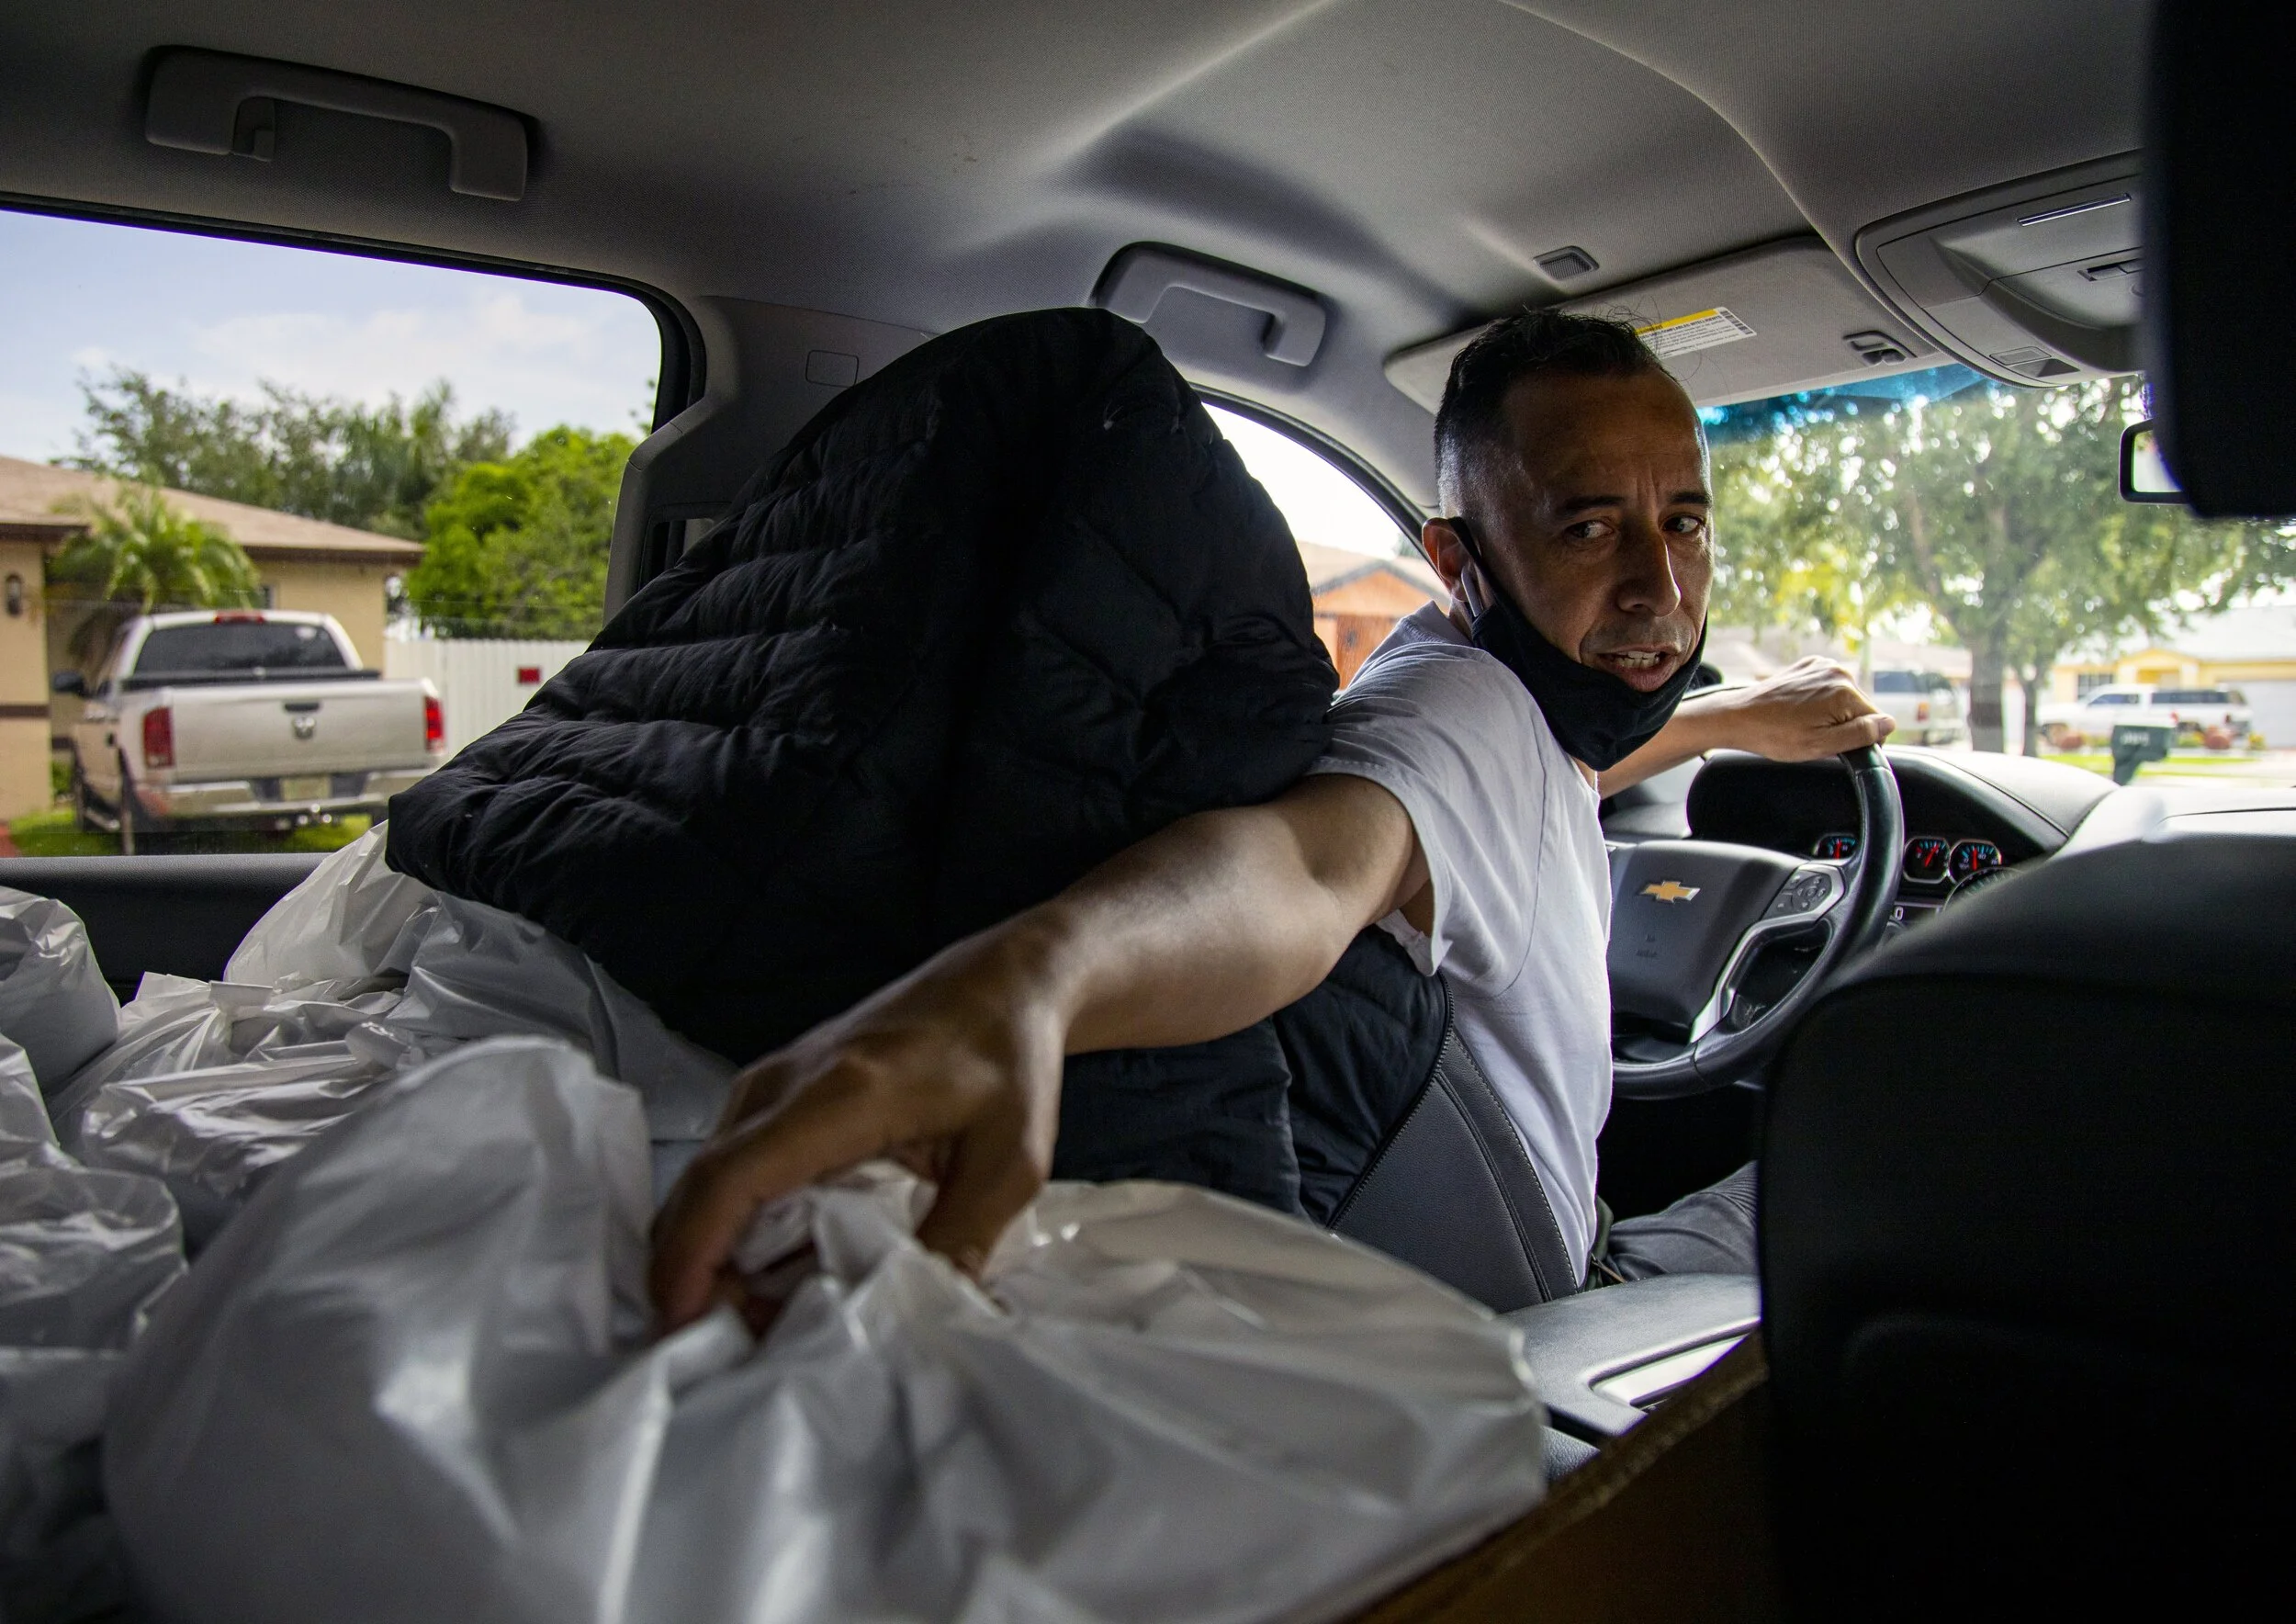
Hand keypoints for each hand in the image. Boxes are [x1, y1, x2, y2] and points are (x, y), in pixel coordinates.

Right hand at [647, 923, 1067, 1331]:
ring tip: (755, 1327)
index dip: (693, 1257)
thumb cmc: (1008, 1063)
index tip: (681, 1326)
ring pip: (709, 1181)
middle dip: (695, 1275)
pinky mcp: (777, 1093)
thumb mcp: (1010, 1164)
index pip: (731, 1178)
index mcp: (838, 1095)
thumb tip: (918, 1320)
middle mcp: (785, 1084)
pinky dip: (736, 1225)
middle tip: (726, 1354)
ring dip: (714, 1254)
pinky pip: (734, 1167)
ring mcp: (773, 1083)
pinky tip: (774, 1273)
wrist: (1002, 983)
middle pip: (701, 1187)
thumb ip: (961, 1242)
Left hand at [1695, 657, 1895, 760]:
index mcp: (1845, 691)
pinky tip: (1800, 712)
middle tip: (1815, 736)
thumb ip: (1860, 734)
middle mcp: (1838, 672)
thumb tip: (1889, 724)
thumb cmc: (1774, 735)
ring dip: (1833, 714)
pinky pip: (1829, 688)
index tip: (1839, 747)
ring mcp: (1822, 666)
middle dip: (1846, 726)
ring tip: (1803, 724)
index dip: (1863, 741)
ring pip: (1845, 699)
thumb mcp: (1821, 745)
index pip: (1877, 722)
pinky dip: (1820, 702)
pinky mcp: (1809, 666)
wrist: (1737, 717)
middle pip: (1861, 709)